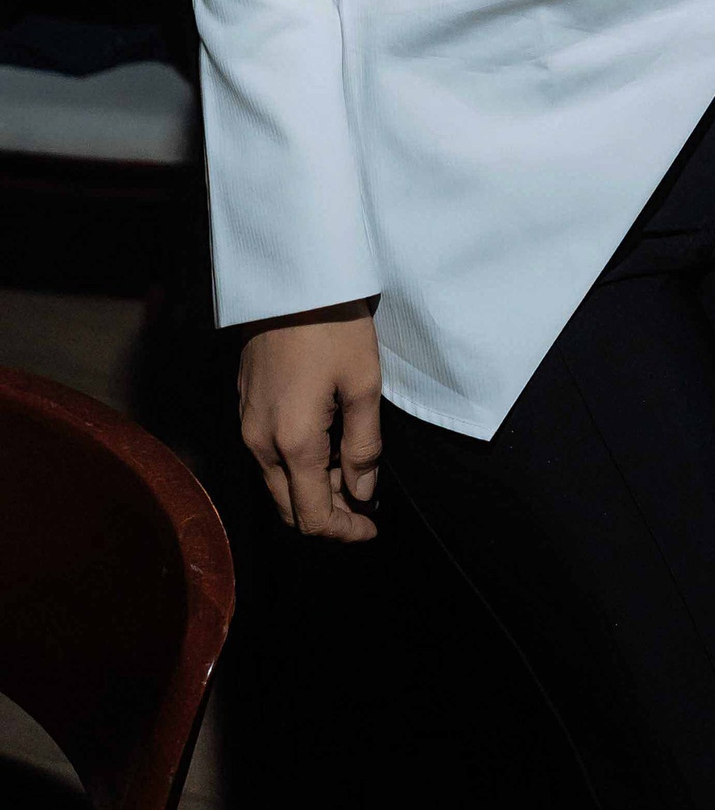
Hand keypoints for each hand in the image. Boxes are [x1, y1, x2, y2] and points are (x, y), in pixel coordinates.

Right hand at [237, 302, 381, 542]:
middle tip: (365, 504)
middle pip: (288, 507)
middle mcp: (260, 443)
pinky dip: (297, 465)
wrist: (291, 278)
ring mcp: (247, 423)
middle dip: (328, 515)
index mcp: (292, 443)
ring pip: (277, 482)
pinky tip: (327, 444)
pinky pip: (269, 454)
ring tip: (351, 470)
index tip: (371, 528)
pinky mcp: (246, 404)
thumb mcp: (364, 383)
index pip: (312, 516)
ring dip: (311, 489)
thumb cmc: (334, 325)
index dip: (344, 531)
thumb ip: (364, 445)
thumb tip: (362, 491)